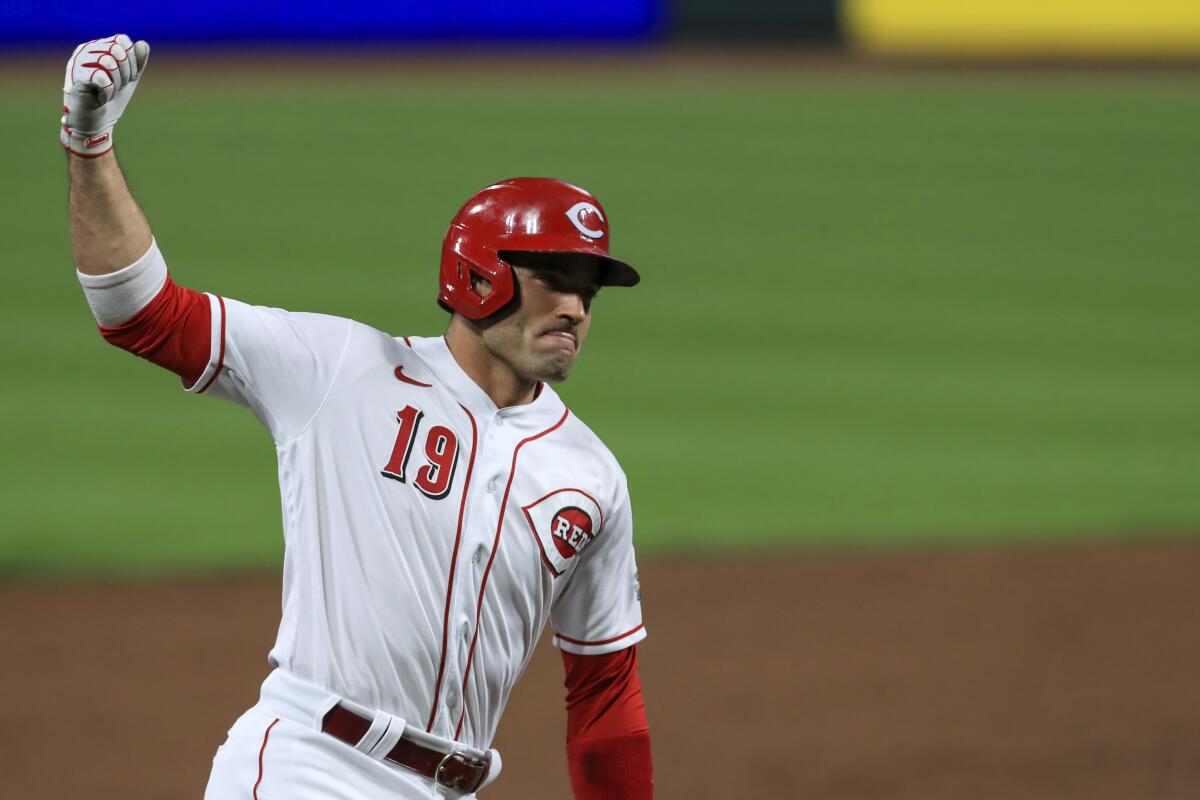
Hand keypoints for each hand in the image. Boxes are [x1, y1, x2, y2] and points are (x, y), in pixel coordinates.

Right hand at [61, 34, 150, 157]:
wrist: (97, 123)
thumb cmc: (112, 99)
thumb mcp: (130, 79)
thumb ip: (137, 61)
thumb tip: (142, 43)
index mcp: (98, 46)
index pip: (122, 41)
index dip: (131, 61)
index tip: (126, 77)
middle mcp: (86, 50)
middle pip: (117, 50)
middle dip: (124, 74)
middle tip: (116, 87)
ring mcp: (77, 62)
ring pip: (108, 62)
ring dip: (116, 84)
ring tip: (107, 93)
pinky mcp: (75, 78)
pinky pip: (100, 78)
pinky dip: (107, 92)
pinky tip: (100, 99)